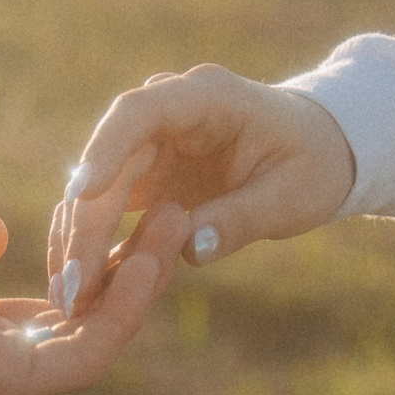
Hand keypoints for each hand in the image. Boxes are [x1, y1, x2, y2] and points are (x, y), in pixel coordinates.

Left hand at [0, 150, 184, 394]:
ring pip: (87, 346)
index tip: (130, 218)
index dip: (88, 273)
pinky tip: (149, 249)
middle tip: (175, 217)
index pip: (36, 324)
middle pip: (72, 338)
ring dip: (139, 287)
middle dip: (129, 279)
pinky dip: (123, 305)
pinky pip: (81, 354)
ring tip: (177, 222)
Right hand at [47, 64, 355, 313]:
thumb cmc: (314, 163)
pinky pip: (110, 210)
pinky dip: (95, 247)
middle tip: (73, 283)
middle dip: (85, 221)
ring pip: (99, 189)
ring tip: (71, 297)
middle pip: (109, 161)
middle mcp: (169, 115)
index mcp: (207, 97)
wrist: (322, 151)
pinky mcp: (148, 176)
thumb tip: (190, 250)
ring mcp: (153, 145)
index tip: (81, 193)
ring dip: (80, 240)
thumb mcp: (293, 195)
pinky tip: (83, 291)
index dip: (105, 149)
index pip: (139, 112)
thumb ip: (242, 218)